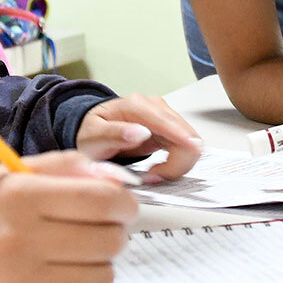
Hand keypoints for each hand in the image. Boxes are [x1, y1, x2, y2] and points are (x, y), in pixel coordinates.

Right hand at [0, 151, 137, 282]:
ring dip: (96, 267)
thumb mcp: (16, 175)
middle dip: (112, 234)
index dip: (124, 203)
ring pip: (101, 280)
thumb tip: (119, 182)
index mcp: (19, 198)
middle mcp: (17, 242)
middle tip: (96, 232)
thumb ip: (69, 168)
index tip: (122, 207)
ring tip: (72, 258)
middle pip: (108, 242)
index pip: (102, 201)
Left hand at [77, 94, 202, 180]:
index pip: (168, 122)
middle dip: (176, 162)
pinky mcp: (169, 129)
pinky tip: (159, 168)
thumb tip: (141, 133)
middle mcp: (155, 107)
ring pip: (191, 143)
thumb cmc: (91, 132)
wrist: (93, 129)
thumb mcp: (93, 137)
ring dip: (177, 165)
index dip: (182, 140)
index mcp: (137, 106)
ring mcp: (164, 117)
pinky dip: (177, 163)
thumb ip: (114, 134)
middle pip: (186, 135)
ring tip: (153, 173)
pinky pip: (186, 147)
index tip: (188, 156)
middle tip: (152, 176)